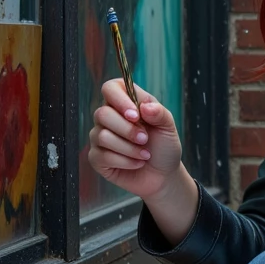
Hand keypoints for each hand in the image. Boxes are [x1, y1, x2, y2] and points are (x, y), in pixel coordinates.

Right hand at [87, 79, 183, 203]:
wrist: (163, 175)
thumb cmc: (164, 147)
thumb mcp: (168, 127)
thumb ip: (159, 113)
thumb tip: (144, 107)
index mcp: (124, 103)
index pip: (110, 88)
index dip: (120, 100)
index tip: (136, 115)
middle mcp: (108, 118)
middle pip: (102, 113)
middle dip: (127, 130)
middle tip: (145, 139)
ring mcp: (99, 137)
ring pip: (102, 136)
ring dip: (129, 148)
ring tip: (144, 154)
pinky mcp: (96, 158)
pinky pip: (102, 156)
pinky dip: (125, 161)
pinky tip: (136, 163)